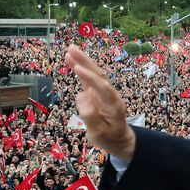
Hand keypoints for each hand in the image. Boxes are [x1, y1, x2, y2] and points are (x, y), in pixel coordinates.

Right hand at [65, 45, 135, 159]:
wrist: (119, 140)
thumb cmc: (109, 139)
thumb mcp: (99, 134)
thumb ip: (91, 117)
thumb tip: (81, 96)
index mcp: (113, 105)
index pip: (102, 87)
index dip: (90, 77)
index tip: (78, 69)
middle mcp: (110, 95)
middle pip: (98, 75)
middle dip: (86, 62)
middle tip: (72, 49)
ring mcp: (104, 92)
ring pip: (93, 74)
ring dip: (82, 61)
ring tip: (70, 49)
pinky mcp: (97, 93)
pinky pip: (88, 79)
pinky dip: (80, 68)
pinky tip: (71, 59)